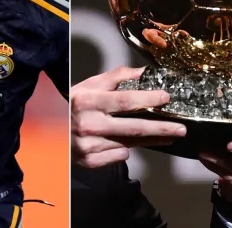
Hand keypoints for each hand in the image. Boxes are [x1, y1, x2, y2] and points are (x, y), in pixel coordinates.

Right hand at [71, 66, 186, 167]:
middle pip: (133, 128)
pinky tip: (129, 143)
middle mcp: (89, 125)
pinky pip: (118, 156)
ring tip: (168, 135)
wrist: (50, 129)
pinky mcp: (89, 161)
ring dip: (151, 140)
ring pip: (129, 144)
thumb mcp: (90, 85)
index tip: (166, 98)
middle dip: (161, 129)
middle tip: (181, 129)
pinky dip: (126, 149)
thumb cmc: (73, 104)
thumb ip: (116, 77)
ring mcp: (89, 146)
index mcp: (89, 101)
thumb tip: (143, 72)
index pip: (124, 101)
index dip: (147, 99)